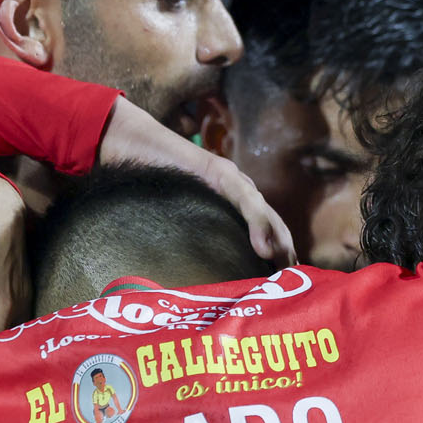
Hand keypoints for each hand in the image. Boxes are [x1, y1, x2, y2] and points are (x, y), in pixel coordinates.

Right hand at [98, 96, 294, 263]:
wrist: (127, 143)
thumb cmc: (145, 182)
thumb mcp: (174, 215)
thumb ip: (189, 233)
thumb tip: (188, 272)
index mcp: (230, 199)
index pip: (263, 227)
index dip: (278, 251)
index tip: (286, 279)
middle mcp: (237, 187)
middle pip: (272, 222)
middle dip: (286, 250)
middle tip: (294, 280)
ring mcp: (230, 177)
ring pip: (265, 212)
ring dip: (279, 241)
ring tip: (285, 266)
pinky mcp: (218, 171)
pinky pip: (245, 199)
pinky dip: (258, 224)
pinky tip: (264, 248)